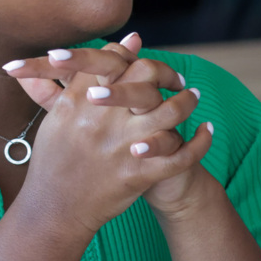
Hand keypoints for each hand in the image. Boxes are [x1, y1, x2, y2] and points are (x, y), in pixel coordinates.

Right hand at [2, 37, 212, 237]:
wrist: (53, 209)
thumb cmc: (52, 161)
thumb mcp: (57, 117)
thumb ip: (76, 82)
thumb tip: (98, 52)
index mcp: (76, 103)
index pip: (110, 59)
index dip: (131, 55)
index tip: (141, 63)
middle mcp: (101, 120)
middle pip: (143, 75)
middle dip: (165, 72)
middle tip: (174, 79)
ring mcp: (122, 147)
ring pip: (170, 112)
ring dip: (188, 102)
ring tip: (192, 97)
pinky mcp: (139, 174)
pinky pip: (181, 155)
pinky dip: (200, 142)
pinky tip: (207, 131)